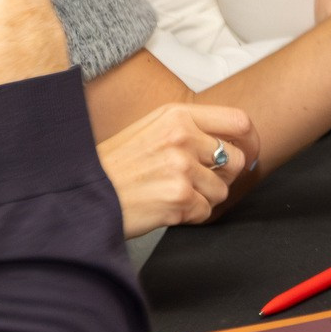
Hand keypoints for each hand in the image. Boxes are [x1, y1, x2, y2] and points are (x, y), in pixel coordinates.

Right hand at [95, 103, 259, 237]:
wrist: (81, 193)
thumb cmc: (115, 166)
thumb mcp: (150, 130)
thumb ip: (188, 130)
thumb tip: (231, 143)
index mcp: (177, 115)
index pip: (238, 121)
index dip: (249, 141)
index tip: (247, 153)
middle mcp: (182, 137)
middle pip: (237, 160)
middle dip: (222, 177)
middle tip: (195, 182)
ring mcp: (182, 167)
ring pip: (222, 190)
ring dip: (202, 199)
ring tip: (170, 194)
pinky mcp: (180, 197)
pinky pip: (205, 212)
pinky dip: (189, 216)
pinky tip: (165, 207)